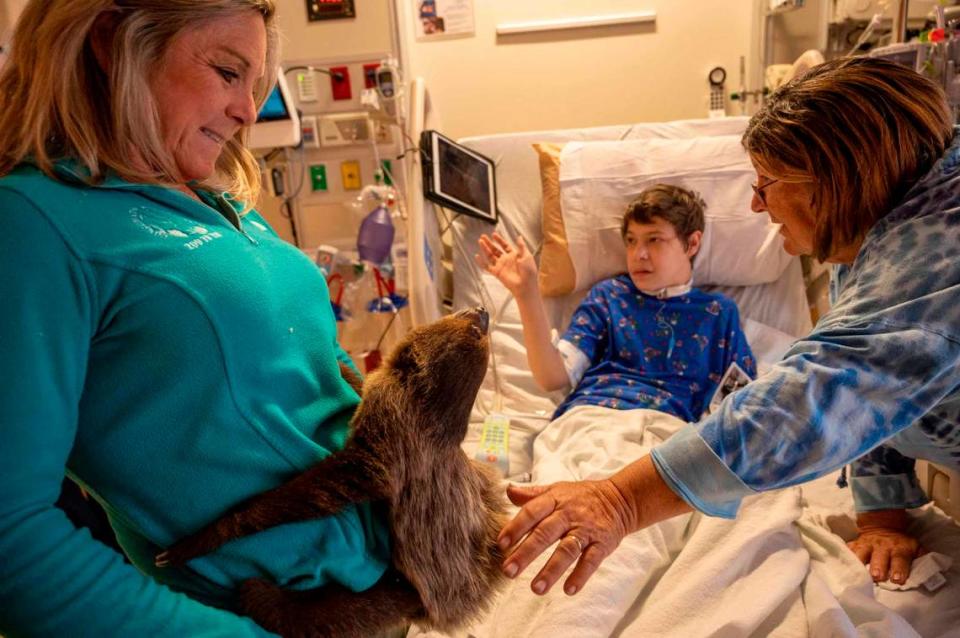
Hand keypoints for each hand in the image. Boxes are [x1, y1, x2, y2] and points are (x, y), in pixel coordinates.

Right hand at [475, 232, 537, 296]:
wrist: (526, 285)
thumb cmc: (529, 271)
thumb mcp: (527, 256)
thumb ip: (521, 246)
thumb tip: (519, 236)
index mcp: (514, 255)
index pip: (504, 246)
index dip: (499, 240)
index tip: (493, 234)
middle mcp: (506, 260)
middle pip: (495, 250)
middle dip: (489, 243)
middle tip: (483, 236)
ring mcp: (501, 266)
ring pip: (490, 256)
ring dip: (485, 249)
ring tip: (480, 241)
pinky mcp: (497, 273)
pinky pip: (487, 267)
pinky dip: (481, 262)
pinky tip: (477, 256)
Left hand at [497, 479, 634, 596]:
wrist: (619, 499)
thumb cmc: (581, 497)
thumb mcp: (556, 490)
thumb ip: (531, 494)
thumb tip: (507, 491)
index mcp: (554, 500)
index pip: (532, 512)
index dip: (516, 527)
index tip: (501, 544)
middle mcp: (569, 514)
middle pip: (545, 534)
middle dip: (526, 553)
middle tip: (508, 571)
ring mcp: (586, 530)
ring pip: (567, 550)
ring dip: (551, 570)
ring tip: (535, 588)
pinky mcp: (602, 544)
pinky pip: (591, 561)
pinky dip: (581, 575)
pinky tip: (568, 590)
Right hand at [847, 509, 923, 583]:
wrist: (882, 525)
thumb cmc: (900, 542)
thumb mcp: (914, 545)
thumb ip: (921, 556)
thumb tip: (929, 568)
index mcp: (899, 547)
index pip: (900, 559)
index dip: (899, 569)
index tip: (897, 579)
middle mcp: (882, 546)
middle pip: (879, 557)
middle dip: (878, 567)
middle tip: (877, 576)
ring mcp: (866, 544)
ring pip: (861, 553)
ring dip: (859, 562)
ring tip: (856, 572)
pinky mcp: (855, 544)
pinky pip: (848, 549)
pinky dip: (844, 555)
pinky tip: (840, 561)